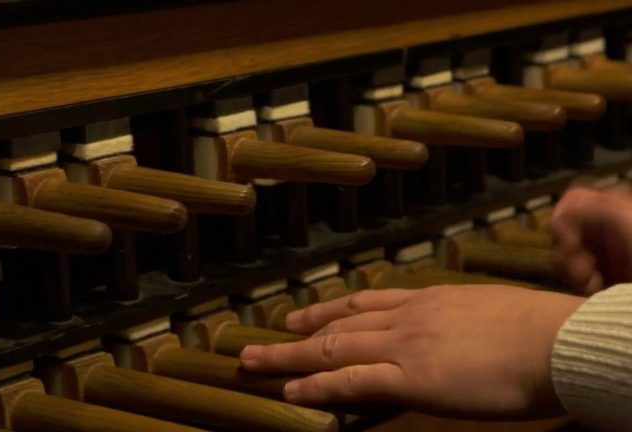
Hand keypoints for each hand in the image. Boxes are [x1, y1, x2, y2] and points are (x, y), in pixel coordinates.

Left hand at [240, 286, 583, 418]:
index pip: (364, 304)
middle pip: (337, 323)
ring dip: (289, 357)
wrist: (555, 338)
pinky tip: (293, 391)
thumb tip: (448, 331)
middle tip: (260, 339)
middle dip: (294, 333)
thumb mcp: (487, 310)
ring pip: (333, 349)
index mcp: (428, 300)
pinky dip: (319, 386)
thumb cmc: (535, 328)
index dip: (327, 311)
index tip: (301, 316)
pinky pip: (354, 381)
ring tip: (254, 363)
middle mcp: (407, 318)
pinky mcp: (413, 378)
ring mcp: (405, 346)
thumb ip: (456, 318)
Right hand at [551, 184, 631, 294]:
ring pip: (562, 254)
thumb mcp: (626, 218)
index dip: (563, 217)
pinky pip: (570, 275)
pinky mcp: (597, 277)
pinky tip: (596, 289)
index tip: (571, 240)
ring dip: (571, 269)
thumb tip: (559, 216)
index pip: (573, 200)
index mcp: (611, 208)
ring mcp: (600, 253)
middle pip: (562, 229)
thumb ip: (591, 206)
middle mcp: (602, 228)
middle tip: (585, 266)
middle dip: (567, 250)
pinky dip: (578, 283)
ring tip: (593, 282)